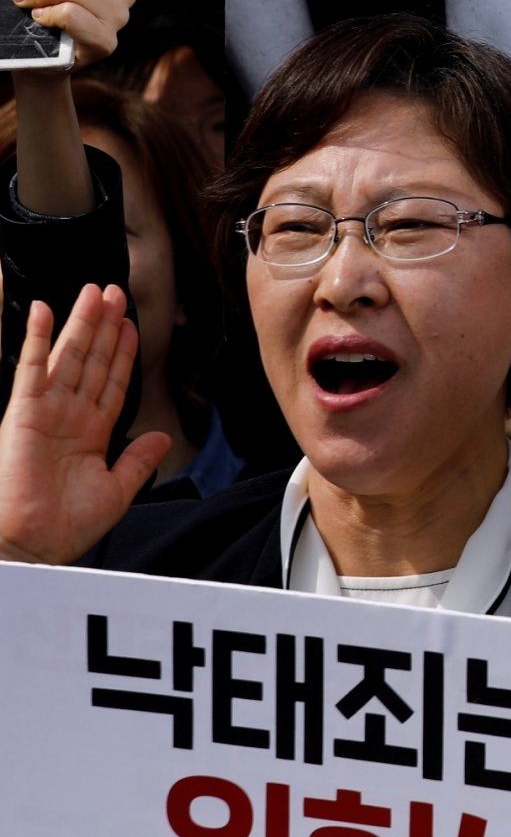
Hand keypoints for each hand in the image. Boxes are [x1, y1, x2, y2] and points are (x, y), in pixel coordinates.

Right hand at [0, 286, 170, 563]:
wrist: (35, 544)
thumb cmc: (67, 525)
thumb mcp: (117, 490)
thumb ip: (139, 461)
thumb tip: (162, 438)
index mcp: (91, 433)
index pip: (112, 382)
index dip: (124, 353)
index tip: (133, 326)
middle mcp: (69, 416)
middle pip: (93, 360)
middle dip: (105, 326)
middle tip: (116, 292)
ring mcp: (46, 412)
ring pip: (69, 356)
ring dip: (82, 323)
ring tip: (95, 292)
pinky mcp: (22, 413)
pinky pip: (31, 369)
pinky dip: (37, 339)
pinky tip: (44, 312)